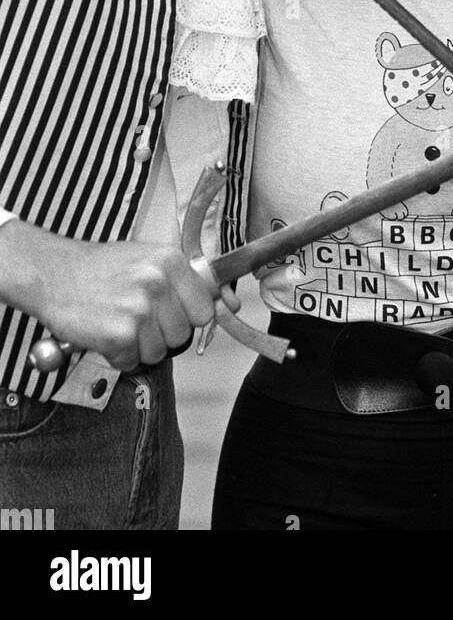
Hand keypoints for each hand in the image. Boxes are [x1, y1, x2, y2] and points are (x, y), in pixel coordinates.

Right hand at [0, 221, 217, 370]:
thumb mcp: (148, 260)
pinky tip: (104, 333)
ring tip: (118, 322)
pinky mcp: (120, 334)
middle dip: (161, 334)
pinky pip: (132, 361)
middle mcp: (159, 283)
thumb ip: (185, 281)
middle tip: (136, 318)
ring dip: (138, 346)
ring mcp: (140, 309)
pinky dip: (118, 356)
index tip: (174, 316)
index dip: (188, 317)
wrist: (52, 273)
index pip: (204, 307)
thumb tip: (231, 303)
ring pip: (159, 351)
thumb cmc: (100, 268)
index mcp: (171, 261)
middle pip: (182, 334)